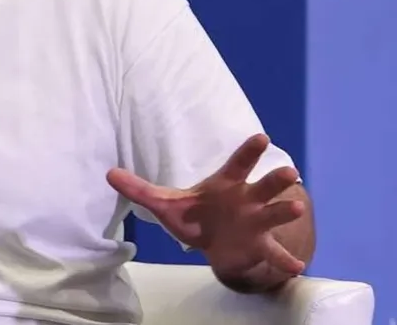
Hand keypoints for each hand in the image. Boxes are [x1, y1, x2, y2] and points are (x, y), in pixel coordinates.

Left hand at [107, 133, 307, 284]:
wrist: (215, 243)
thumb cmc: (195, 216)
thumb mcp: (164, 203)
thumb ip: (138, 189)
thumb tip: (108, 173)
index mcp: (227, 184)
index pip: (239, 163)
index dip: (249, 151)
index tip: (261, 137)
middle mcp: (247, 199)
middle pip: (264, 186)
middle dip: (276, 179)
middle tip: (288, 172)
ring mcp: (257, 222)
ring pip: (275, 214)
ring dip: (286, 211)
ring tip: (298, 208)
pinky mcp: (259, 246)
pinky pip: (274, 253)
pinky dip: (284, 261)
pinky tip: (296, 268)